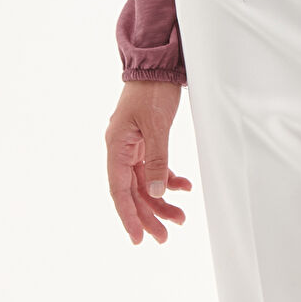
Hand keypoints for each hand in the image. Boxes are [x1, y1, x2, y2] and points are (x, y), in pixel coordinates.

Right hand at [105, 79, 192, 244]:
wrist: (157, 63)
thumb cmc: (152, 89)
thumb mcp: (156, 125)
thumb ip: (156, 159)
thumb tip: (157, 193)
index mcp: (116, 146)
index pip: (119, 190)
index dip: (128, 216)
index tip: (138, 239)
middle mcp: (122, 149)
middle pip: (133, 191)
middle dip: (149, 215)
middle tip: (165, 236)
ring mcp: (133, 146)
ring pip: (145, 183)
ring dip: (161, 200)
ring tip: (180, 217)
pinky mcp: (146, 140)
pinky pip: (154, 168)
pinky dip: (168, 179)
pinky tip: (184, 187)